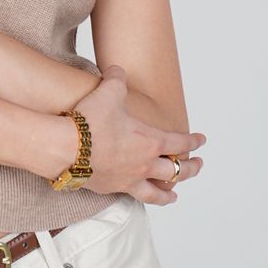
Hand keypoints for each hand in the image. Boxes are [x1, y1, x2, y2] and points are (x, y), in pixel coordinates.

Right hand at [51, 65, 205, 204]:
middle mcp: (144, 164)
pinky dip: (142, 197)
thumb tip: (117, 71)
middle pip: (177, 170)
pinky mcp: (111, 188)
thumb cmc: (90, 122)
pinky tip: (139, 195)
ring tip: (174, 195)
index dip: (193, 141)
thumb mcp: (108, 92)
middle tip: (197, 166)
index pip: (180, 143)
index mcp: (151, 142)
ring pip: (158, 192)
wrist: (65, 148)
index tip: (201, 140)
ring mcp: (129, 179)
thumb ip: (117, 79)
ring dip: (169, 193)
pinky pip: (133, 197)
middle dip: (190, 168)